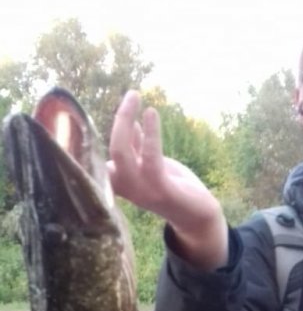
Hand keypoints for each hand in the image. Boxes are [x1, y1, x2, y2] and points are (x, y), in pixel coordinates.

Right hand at [108, 91, 227, 268]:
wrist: (197, 216)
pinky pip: (149, 157)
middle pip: (110, 148)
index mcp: (119, 180)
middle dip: (119, 118)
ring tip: (135, 95)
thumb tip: (132, 123)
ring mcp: (140, 190)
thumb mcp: (151, 164)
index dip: (96, 131)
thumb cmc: (174, 188)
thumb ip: (139, 148)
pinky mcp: (160, 189)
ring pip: (121, 151)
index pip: (101, 154)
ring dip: (126, 119)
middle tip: (131, 94)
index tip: (104, 107)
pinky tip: (151, 113)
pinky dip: (150, 133)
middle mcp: (124, 187)